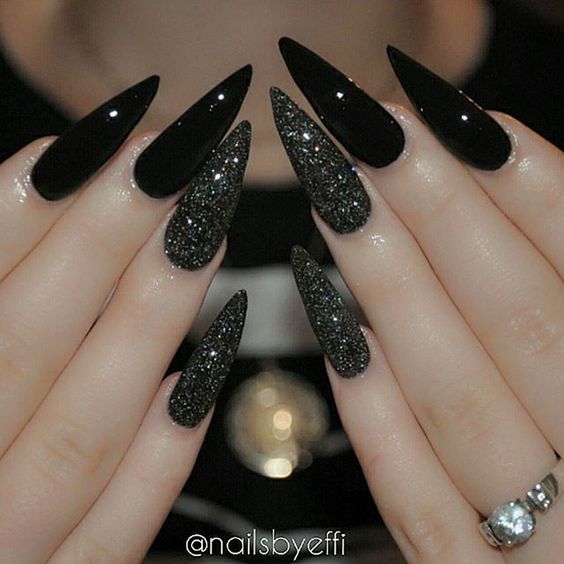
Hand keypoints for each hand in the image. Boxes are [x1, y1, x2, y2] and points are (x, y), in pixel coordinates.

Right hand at [0, 70, 250, 562]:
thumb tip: (32, 196)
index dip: (20, 207)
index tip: (101, 137)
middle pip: (29, 346)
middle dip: (106, 241)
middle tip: (177, 157)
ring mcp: (4, 554)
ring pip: (83, 431)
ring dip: (151, 324)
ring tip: (210, 233)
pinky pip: (111, 537)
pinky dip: (158, 461)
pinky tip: (202, 377)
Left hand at [276, 42, 563, 561]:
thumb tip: (512, 182)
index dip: (524, 183)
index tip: (448, 116)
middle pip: (515, 319)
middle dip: (437, 213)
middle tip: (368, 134)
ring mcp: (542, 542)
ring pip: (457, 399)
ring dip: (388, 289)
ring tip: (333, 201)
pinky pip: (418, 503)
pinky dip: (377, 417)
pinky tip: (337, 333)